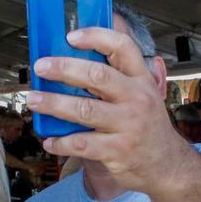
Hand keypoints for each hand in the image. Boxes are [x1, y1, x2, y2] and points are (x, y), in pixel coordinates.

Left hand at [27, 27, 186, 193]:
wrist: (167, 165)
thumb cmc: (147, 126)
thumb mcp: (143, 96)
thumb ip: (116, 80)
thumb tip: (70, 66)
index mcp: (141, 80)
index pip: (123, 47)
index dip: (97, 37)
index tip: (71, 37)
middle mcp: (137, 99)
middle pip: (98, 75)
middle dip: (64, 68)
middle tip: (41, 67)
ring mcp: (128, 126)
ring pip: (84, 110)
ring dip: (53, 103)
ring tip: (33, 100)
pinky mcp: (117, 151)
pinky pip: (82, 144)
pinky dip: (61, 142)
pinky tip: (49, 141)